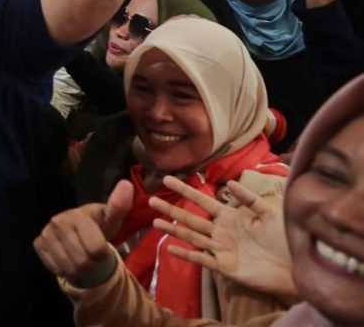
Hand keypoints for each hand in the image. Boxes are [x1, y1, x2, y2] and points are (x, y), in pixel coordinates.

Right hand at [34, 180, 133, 285]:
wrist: (78, 232)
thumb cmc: (98, 226)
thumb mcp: (111, 219)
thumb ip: (119, 206)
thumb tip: (126, 183)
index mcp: (77, 215)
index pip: (97, 250)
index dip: (104, 255)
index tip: (102, 249)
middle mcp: (58, 222)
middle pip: (83, 263)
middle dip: (91, 266)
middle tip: (91, 257)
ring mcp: (45, 233)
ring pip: (69, 269)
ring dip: (79, 271)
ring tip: (81, 259)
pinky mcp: (38, 244)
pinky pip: (55, 269)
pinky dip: (64, 270)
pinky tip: (67, 259)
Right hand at [149, 175, 293, 297]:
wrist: (294, 266)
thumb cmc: (283, 237)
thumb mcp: (268, 213)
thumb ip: (249, 199)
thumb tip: (230, 183)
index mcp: (230, 216)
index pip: (202, 201)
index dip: (185, 190)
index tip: (168, 179)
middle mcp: (221, 231)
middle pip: (191, 218)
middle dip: (172, 209)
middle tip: (152, 200)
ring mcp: (221, 249)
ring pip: (192, 236)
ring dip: (173, 229)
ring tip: (155, 222)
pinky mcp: (224, 266)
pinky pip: (202, 259)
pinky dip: (186, 254)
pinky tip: (170, 248)